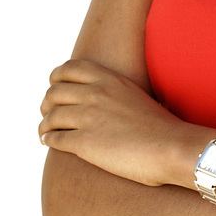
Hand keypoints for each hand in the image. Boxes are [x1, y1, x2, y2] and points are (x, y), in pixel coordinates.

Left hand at [38, 58, 203, 186]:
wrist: (170, 146)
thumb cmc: (159, 125)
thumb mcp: (135, 95)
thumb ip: (114, 92)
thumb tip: (101, 99)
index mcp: (109, 79)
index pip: (68, 69)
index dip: (57, 79)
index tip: (56, 88)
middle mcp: (95, 94)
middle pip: (54, 92)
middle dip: (47, 104)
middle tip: (49, 113)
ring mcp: (88, 117)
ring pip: (50, 116)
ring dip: (44, 125)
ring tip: (46, 131)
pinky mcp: (84, 142)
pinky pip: (54, 138)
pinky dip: (49, 139)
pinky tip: (51, 142)